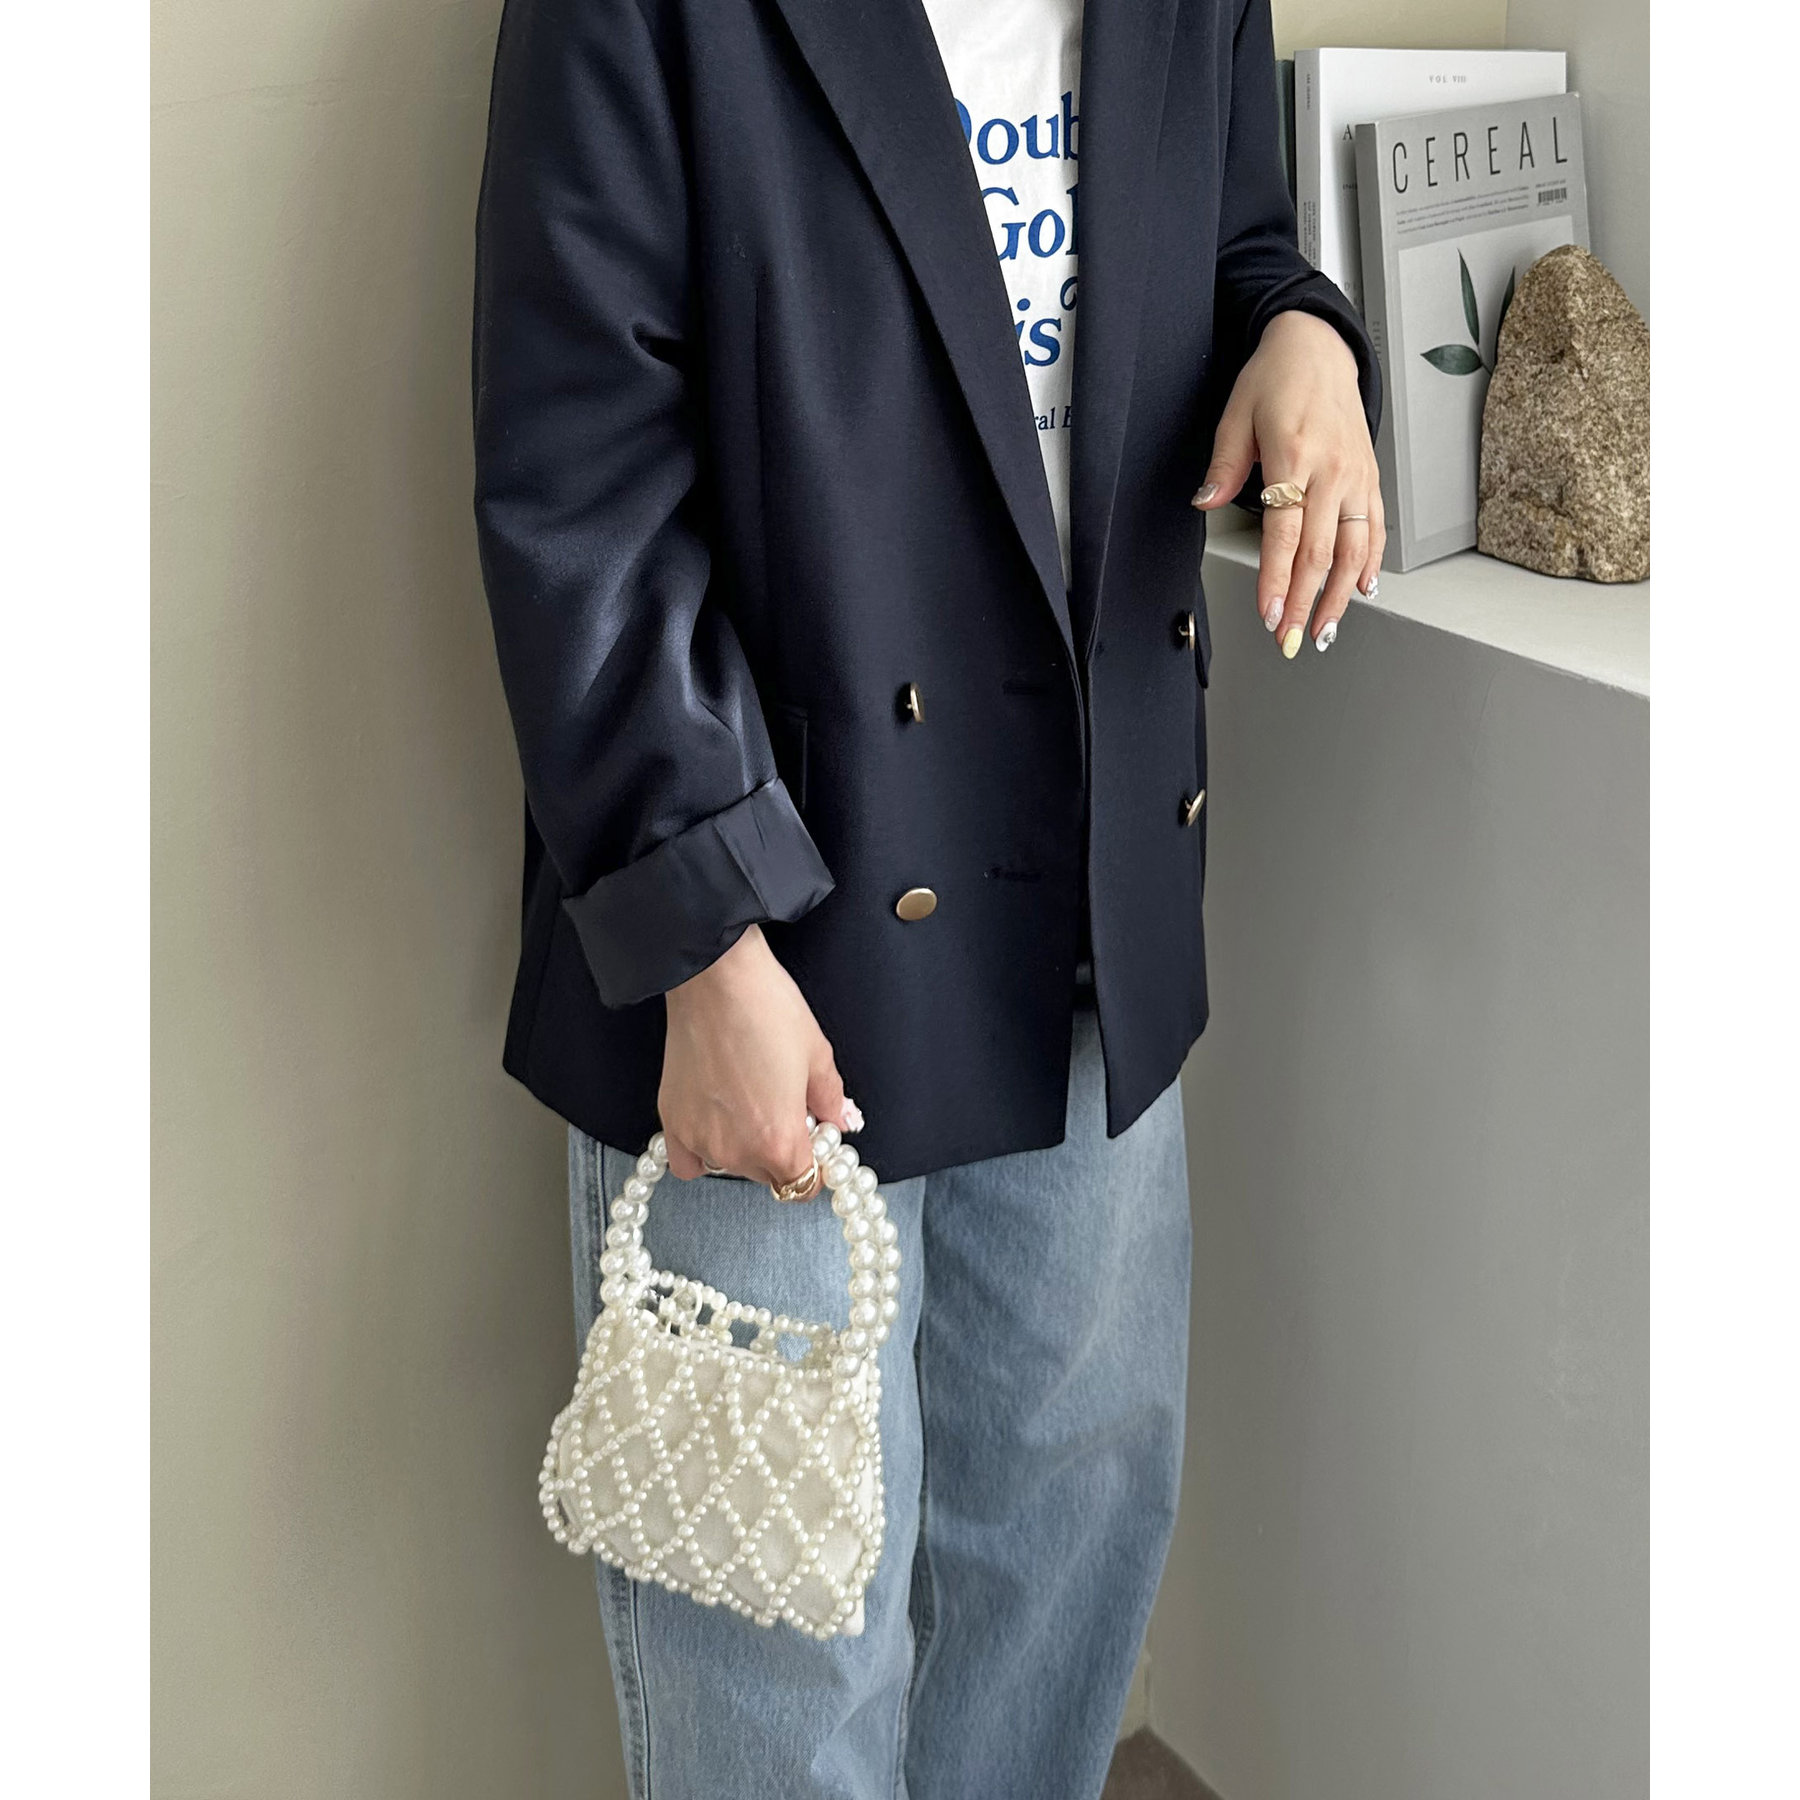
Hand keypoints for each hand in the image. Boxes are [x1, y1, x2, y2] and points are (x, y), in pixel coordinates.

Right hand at [658, 924, 857, 1191]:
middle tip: (783, 1110)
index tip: (815, 1143)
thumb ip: (831, 1101)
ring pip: (731, 1166)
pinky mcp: (672, 1121)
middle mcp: (737, 1152)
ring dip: (745, 1148)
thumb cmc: (768, 1009)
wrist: (715, 979)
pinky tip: (715, 1122)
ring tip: (748, 1101)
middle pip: (768, 1177)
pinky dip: (703, 1152)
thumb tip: (838, 1122)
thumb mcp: (818, 1055)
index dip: (815, 1166)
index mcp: (780, 1142)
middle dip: (782, 1152)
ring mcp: (699, 1140)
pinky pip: (689, 1162)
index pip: (804, 1186)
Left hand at [1191, 309, 1384, 655]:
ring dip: (1338, 595)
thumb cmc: (1277, 378)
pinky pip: (1374, 528)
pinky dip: (1370, 563)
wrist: (1320, 347)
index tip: (1270, 613)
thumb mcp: (1235, 415)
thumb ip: (1223, 466)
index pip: (1285, 532)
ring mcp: (1356, 475)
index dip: (1277, 578)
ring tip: (1322, 629)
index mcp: (1294, 454)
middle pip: (1320, 551)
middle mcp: (1332, 469)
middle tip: (1290, 638)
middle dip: (1304, 601)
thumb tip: (1205, 501)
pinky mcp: (1369, 477)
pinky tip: (1361, 590)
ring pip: (1353, 548)